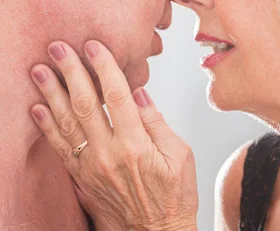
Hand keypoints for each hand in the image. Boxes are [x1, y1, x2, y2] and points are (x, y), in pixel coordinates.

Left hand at [30, 41, 198, 229]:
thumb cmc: (175, 196)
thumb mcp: (180, 156)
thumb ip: (157, 123)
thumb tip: (138, 95)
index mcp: (137, 146)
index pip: (116, 97)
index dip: (104, 68)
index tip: (95, 48)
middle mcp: (109, 155)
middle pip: (85, 105)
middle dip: (71, 72)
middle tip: (60, 49)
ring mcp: (91, 168)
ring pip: (66, 124)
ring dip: (51, 94)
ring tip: (41, 71)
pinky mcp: (83, 179)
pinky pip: (60, 148)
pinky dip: (47, 127)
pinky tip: (39, 109)